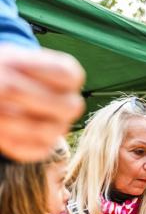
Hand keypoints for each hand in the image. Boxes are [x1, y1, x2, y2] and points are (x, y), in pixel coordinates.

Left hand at [0, 45, 84, 161]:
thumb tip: (3, 89)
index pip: (66, 75)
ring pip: (49, 132)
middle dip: (29, 97)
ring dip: (15, 122)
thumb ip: (8, 71)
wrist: (3, 90)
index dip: (38, 70)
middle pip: (68, 107)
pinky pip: (32, 151)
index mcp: (70, 77)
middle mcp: (70, 105)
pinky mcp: (42, 147)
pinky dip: (10, 141)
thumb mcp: (7, 62)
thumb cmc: (7, 71)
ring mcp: (59, 128)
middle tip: (2, 88)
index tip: (11, 63)